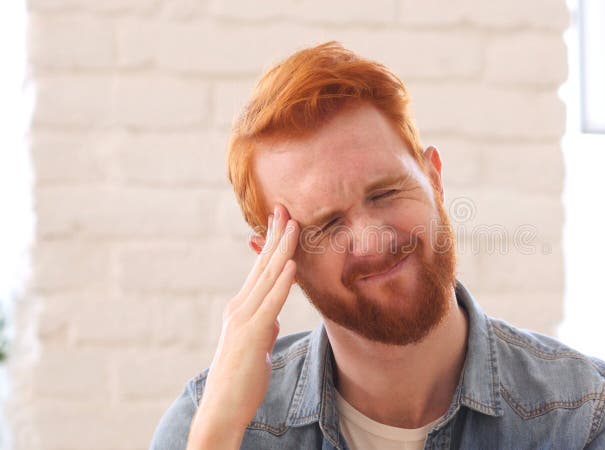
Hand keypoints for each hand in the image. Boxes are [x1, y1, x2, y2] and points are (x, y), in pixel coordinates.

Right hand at [187, 204, 298, 448]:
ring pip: (268, 277)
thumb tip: (273, 318)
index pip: (261, 268)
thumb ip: (265, 328)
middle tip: (286, 207)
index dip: (272, 242)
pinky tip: (291, 265)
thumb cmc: (242, 380)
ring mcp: (245, 319)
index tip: (282, 220)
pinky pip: (271, 304)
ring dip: (282, 249)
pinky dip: (282, 283)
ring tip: (295, 225)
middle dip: (276, 235)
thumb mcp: (258, 347)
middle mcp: (241, 307)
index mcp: (243, 308)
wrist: (222, 409)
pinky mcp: (253, 335)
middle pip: (263, 264)